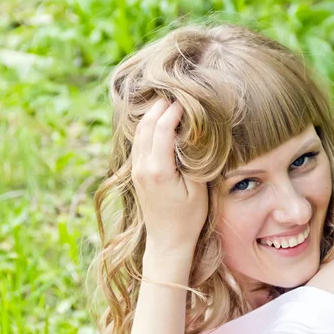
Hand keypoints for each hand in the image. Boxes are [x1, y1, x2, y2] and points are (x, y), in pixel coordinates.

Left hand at [131, 98, 207, 259]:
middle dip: (161, 105)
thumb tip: (191, 134)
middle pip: (146, 125)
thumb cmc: (188, 218)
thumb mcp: (198, 189)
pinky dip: (148, 126)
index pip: (162, 128)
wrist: (167, 241)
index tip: (188, 99)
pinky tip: (159, 121)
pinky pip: (139, 142)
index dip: (174, 110)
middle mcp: (142, 167)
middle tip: (178, 93)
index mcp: (158, 171)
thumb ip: (192, 159)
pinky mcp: (136, 173)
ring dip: (152, 114)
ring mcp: (136, 170)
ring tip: (168, 101)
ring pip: (139, 132)